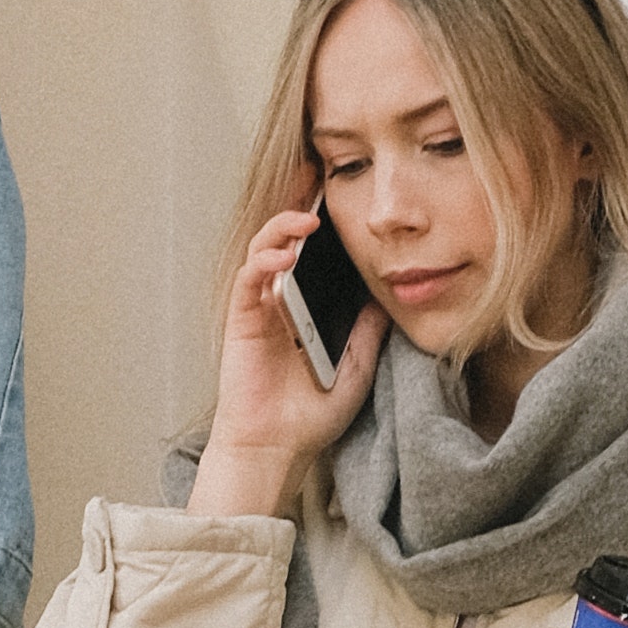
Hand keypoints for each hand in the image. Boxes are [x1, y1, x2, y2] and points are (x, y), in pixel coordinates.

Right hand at [190, 207, 379, 516]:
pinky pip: (249, 281)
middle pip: (283, 242)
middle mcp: (278, 302)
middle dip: (297, 207)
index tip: (339, 195)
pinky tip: (283, 257)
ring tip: (306, 217)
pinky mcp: (241, 321)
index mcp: (303, 309)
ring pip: (262, 251)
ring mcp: (257, 308)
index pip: (310, 256)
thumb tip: (387, 298)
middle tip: (316, 179)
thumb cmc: (308, 414)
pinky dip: (263, 263)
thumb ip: (367, 332)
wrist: (276, 448)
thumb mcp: (356, 367)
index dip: (319, 225)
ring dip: (281, 229)